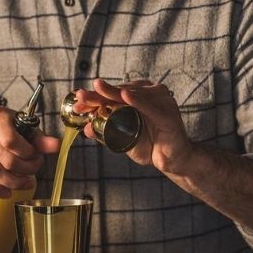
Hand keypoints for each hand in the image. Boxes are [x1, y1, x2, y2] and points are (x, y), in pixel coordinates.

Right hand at [0, 106, 59, 197]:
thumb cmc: (12, 128)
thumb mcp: (27, 129)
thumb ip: (41, 139)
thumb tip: (56, 146)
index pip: (11, 141)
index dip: (27, 154)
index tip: (36, 156)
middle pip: (5, 159)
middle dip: (25, 169)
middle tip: (35, 171)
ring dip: (14, 182)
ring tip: (27, 183)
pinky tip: (9, 192)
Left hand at [74, 78, 192, 173]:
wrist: (174, 162)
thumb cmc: (150, 146)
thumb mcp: (124, 139)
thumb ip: (107, 132)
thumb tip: (85, 129)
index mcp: (140, 96)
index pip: (114, 94)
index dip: (95, 96)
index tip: (78, 101)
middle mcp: (151, 94)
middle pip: (120, 92)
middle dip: (98, 94)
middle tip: (81, 96)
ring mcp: (161, 102)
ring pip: (132, 96)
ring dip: (112, 94)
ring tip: (97, 90)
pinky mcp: (168, 115)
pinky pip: (150, 107)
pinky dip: (137, 101)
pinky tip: (125, 96)